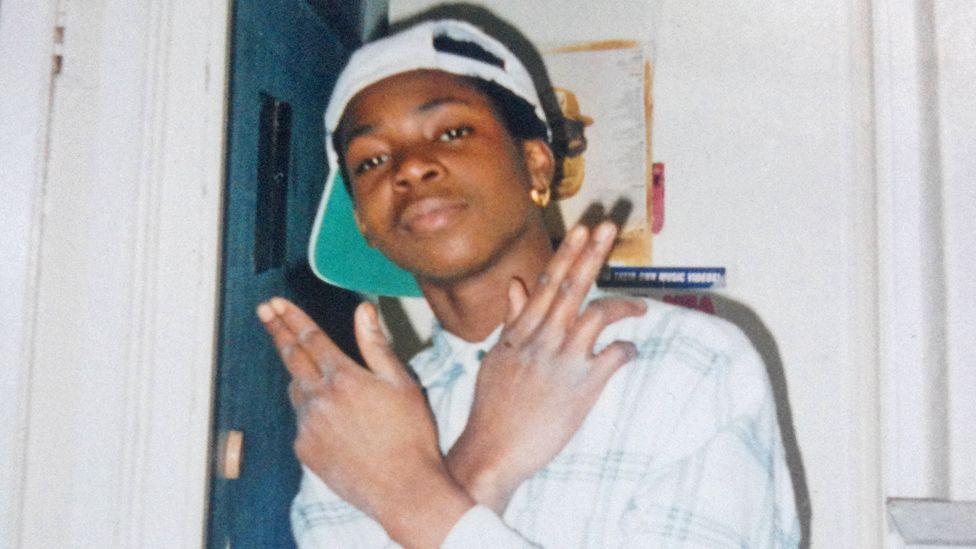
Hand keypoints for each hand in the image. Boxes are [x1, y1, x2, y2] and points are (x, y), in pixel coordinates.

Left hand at [258, 298, 472, 547]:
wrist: (403, 490)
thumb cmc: (411, 435)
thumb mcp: (402, 383)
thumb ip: (376, 344)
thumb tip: (363, 310)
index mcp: (344, 378)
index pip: (310, 338)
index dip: (291, 317)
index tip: (274, 303)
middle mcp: (319, 399)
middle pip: (292, 357)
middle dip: (278, 331)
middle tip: (265, 311)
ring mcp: (307, 427)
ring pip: (296, 390)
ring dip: (299, 375)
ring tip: (313, 371)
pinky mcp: (305, 450)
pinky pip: (302, 421)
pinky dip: (311, 411)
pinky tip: (334, 419)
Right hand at [446, 222, 646, 512]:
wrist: (494, 450)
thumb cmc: (493, 406)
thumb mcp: (498, 357)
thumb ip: (513, 320)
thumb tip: (517, 283)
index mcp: (521, 332)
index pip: (548, 283)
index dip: (567, 254)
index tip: (582, 230)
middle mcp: (542, 340)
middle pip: (572, 287)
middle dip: (592, 254)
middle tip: (609, 226)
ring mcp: (562, 361)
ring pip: (597, 315)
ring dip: (622, 304)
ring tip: (640, 305)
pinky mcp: (581, 387)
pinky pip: (613, 357)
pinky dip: (626, 350)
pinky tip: (630, 352)